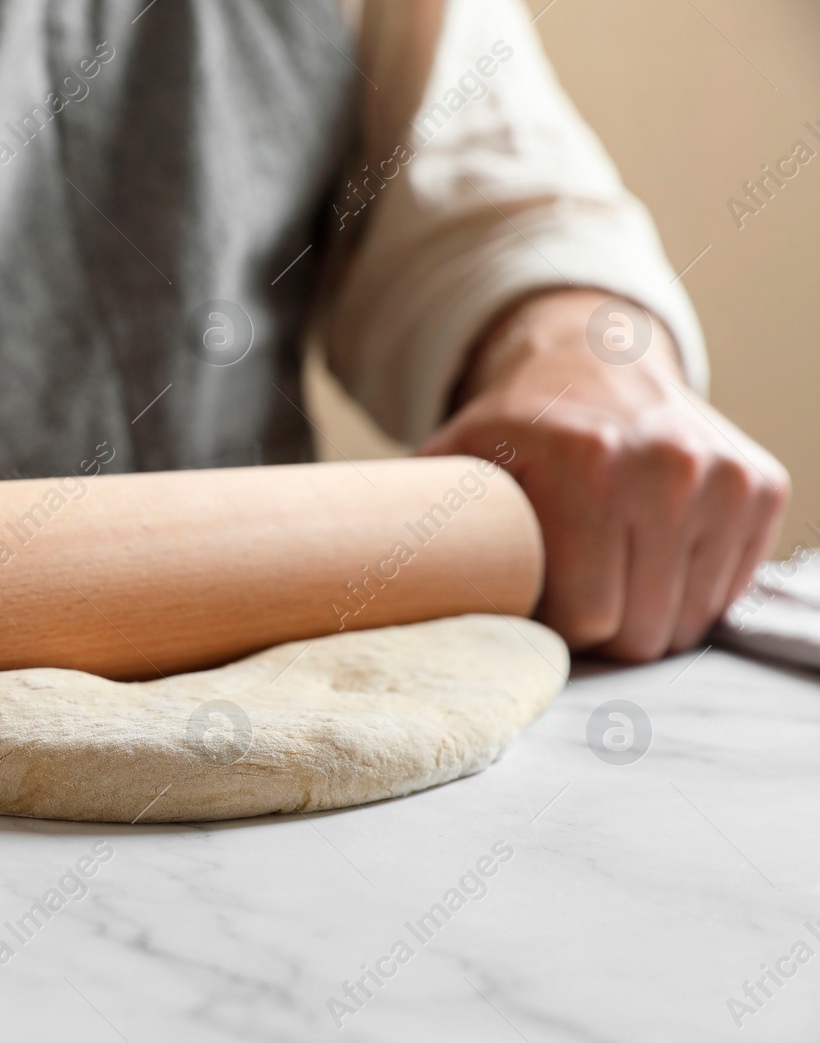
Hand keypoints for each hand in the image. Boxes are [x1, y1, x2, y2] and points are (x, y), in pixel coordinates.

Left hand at [419, 289, 788, 660]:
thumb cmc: (512, 432)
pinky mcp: (761, 484)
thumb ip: (402, 521)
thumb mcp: (450, 462)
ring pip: (688, 622)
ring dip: (645, 617)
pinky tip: (650, 555)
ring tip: (607, 576)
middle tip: (568, 599)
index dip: (550, 628)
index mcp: (585, 464)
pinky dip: (688, 592)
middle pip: (641, 631)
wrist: (592, 360)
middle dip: (599, 632)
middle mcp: (667, 465)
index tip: (530, 606)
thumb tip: (333, 575)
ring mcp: (723, 475)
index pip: (584, 618)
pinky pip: (727, 592)